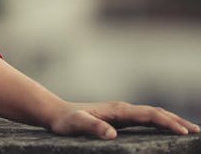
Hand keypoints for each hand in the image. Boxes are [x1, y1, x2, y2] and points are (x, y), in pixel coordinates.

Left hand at [49, 101, 199, 139]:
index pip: (148, 115)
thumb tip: (112, 134)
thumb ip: (92, 126)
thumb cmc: (66, 121)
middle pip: (155, 113)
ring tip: (191, 131)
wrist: (56, 113)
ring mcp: (122, 114)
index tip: (183, 131)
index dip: (166, 122)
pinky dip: (161, 124)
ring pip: (153, 115)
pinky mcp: (120, 120)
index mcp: (117, 110)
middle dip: (177, 121)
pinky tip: (168, 131)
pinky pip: (146, 121)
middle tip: (197, 133)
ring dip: (172, 121)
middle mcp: (122, 109)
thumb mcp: (76, 124)